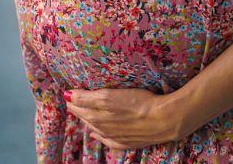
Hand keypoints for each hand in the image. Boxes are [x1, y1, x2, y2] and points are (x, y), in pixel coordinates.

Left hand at [63, 88, 189, 149]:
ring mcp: (114, 135)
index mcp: (97, 114)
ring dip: (86, 119)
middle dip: (77, 108)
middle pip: (84, 116)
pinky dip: (99, 136)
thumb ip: (86, 97)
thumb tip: (67, 96)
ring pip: (94, 127)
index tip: (68, 92)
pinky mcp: (126, 142)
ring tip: (81, 113)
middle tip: (72, 101)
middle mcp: (103, 126)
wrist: (165, 120)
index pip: (78, 104)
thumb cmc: (139, 102)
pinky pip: (107, 140)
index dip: (72, 98)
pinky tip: (95, 134)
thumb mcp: (109, 96)